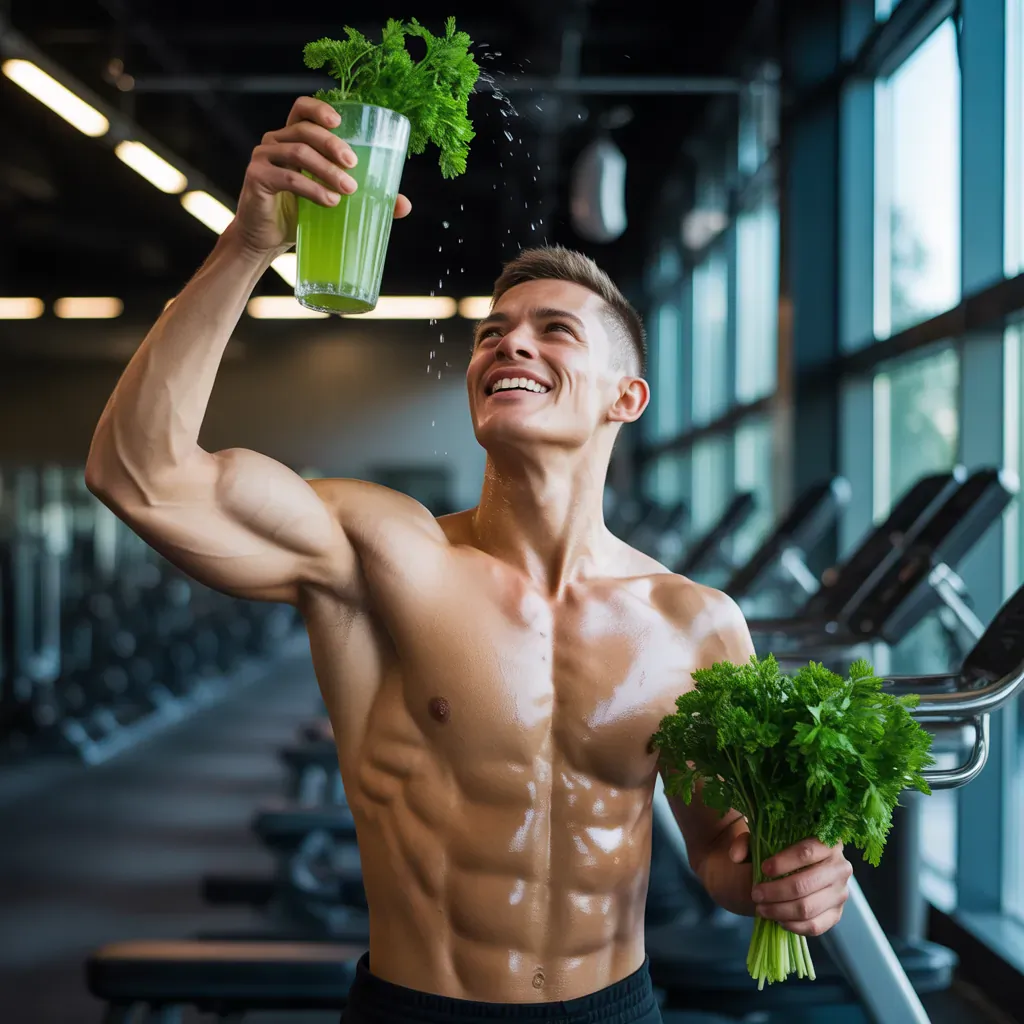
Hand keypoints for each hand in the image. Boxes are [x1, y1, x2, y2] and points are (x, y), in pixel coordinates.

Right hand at [229, 96, 411, 254]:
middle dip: (332, 144)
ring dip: (327, 170)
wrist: (265, 239)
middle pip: (304, 129)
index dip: (320, 108)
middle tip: (354, 164)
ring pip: (298, 151)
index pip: (302, 109)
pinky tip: (329, 202)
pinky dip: (311, 189)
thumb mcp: (331, 199)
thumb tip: (404, 205)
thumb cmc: (299, 215)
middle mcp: (275, 141)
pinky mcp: (257, 177)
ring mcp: (263, 157)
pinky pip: (287, 177)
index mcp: (292, 138)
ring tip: (348, 189)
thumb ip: (364, 196)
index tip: (340, 122)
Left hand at [730, 834, 852, 936]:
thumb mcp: (763, 839)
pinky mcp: (836, 914)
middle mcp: (840, 867)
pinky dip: (792, 925)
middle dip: (775, 891)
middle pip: (805, 884)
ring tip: (761, 908)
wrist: (794, 868)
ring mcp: (841, 893)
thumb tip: (736, 856)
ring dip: (779, 911)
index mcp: (827, 841)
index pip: (806, 852)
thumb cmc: (779, 850)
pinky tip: (777, 919)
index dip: (783, 862)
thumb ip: (745, 842)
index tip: (763, 869)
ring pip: (808, 908)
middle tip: (755, 894)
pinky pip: (815, 926)